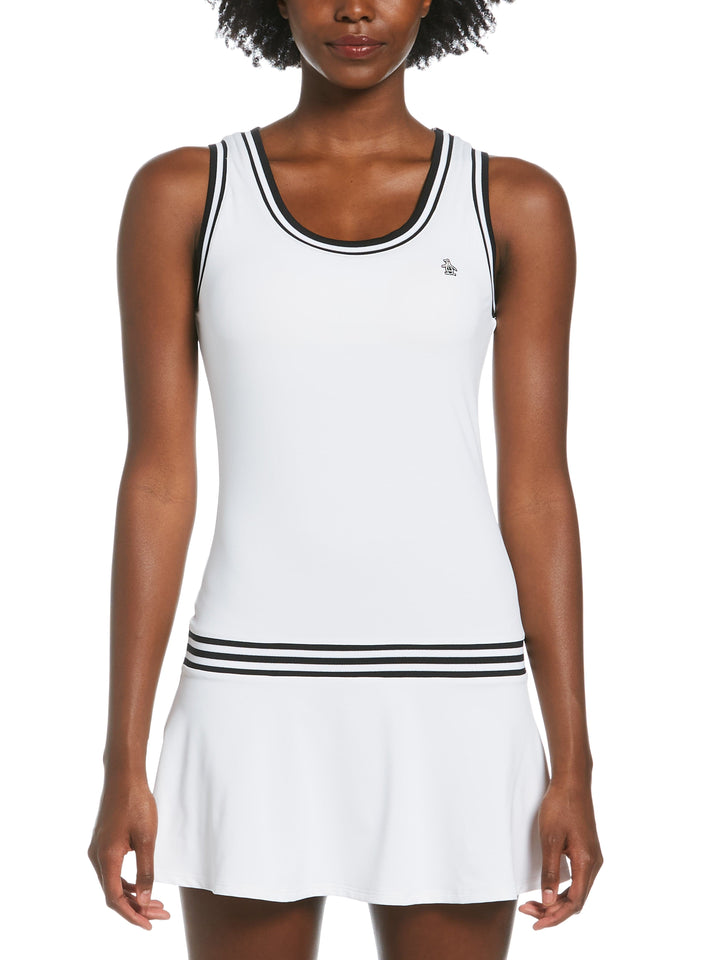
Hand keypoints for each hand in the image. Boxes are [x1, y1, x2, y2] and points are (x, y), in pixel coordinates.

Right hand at [87, 774, 170, 928]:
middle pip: (113, 894)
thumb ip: (145, 870)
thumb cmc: (137, 803)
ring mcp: (98, 850)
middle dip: (137, 907)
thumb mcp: (147, 838)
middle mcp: (96, 857)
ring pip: (112, 883)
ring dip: (133, 896)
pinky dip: (127, 882)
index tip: (150, 924)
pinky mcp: (103, 843)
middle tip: (162, 914)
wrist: (124, 776)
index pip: (114, 898)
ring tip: (157, 904)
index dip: (132, 915)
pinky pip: (112, 871)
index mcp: (106, 857)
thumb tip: (144, 899)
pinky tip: (142, 886)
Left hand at [518, 777, 602, 929]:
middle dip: (553, 911)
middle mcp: (594, 863)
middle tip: (527, 912)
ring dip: (557, 902)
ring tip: (533, 904)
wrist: (572, 782)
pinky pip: (578, 880)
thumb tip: (549, 901)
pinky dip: (563, 890)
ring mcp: (592, 858)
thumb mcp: (550, 839)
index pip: (574, 902)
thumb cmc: (560, 806)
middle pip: (576, 900)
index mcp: (587, 862)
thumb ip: (550, 871)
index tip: (535, 923)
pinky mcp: (587, 851)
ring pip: (577, 891)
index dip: (555, 917)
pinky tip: (549, 891)